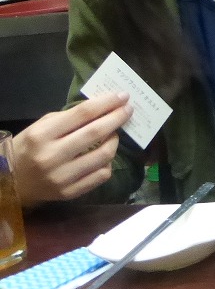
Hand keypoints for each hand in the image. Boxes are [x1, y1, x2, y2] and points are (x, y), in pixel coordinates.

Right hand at [11, 93, 133, 204]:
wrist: (10, 183)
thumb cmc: (28, 149)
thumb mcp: (39, 127)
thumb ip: (68, 118)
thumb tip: (101, 108)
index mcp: (41, 135)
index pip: (82, 114)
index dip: (106, 103)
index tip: (122, 96)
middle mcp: (51, 156)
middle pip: (95, 133)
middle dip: (117, 118)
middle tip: (128, 109)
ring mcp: (61, 177)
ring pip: (104, 156)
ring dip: (114, 140)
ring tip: (114, 133)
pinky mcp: (69, 193)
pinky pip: (101, 175)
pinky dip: (107, 162)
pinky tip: (104, 156)